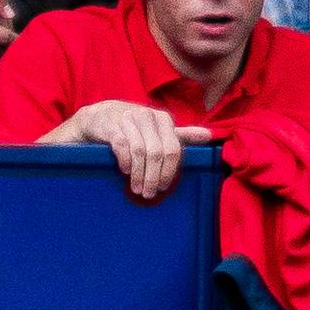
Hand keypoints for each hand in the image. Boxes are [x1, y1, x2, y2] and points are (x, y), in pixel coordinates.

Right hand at [67, 98, 212, 200]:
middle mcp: (148, 117)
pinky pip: (121, 146)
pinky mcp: (111, 126)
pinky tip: (126, 172)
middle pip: (157, 152)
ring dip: (139, 174)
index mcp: (163, 119)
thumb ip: (180, 135)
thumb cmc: (131, 126)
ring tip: (136, 189)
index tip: (163, 187)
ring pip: (140, 151)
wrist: (100, 116)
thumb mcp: (157, 129)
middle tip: (149, 193)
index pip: (173, 148)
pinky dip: (125, 161)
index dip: (169, 170)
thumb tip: (209, 136)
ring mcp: (129, 120)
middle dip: (154, 176)